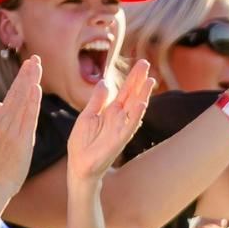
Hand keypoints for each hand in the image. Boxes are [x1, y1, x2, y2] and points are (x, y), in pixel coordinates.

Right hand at [0, 57, 43, 197]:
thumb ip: (0, 119)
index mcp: (1, 121)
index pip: (13, 95)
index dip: (21, 78)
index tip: (29, 64)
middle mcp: (5, 121)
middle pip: (17, 93)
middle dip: (26, 74)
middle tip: (35, 57)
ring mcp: (11, 129)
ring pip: (22, 100)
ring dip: (29, 81)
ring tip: (36, 65)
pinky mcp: (20, 139)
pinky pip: (27, 116)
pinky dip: (32, 101)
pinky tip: (36, 88)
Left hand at [68, 62, 153, 186]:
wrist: (78, 165)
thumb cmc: (82, 142)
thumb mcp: (87, 115)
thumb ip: (97, 100)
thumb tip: (104, 81)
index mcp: (111, 111)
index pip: (125, 90)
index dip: (133, 77)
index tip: (142, 62)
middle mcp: (119, 118)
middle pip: (132, 95)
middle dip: (139, 80)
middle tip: (147, 63)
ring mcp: (121, 128)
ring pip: (135, 108)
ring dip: (143, 95)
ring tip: (150, 80)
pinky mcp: (119, 140)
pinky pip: (130, 126)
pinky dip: (136, 116)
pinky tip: (142, 104)